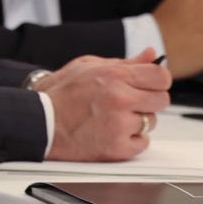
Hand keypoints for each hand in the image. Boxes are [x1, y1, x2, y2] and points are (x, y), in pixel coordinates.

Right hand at [42, 48, 171, 161]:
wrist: (41, 122)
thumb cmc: (61, 93)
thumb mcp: (89, 65)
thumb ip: (125, 62)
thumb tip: (151, 55)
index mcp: (114, 75)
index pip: (161, 76)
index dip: (158, 80)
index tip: (152, 84)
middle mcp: (120, 99)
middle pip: (161, 100)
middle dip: (149, 99)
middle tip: (132, 101)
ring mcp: (120, 125)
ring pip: (151, 121)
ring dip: (138, 120)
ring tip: (115, 117)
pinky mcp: (117, 148)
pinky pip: (143, 143)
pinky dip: (131, 139)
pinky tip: (114, 132)